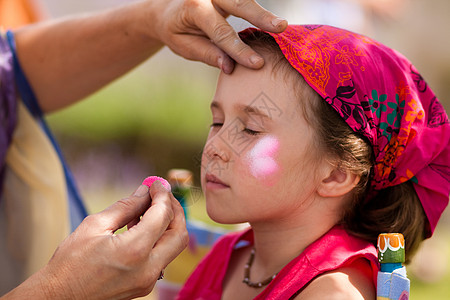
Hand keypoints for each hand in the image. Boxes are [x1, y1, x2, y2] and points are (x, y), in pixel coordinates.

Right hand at [4, 182, 187, 298]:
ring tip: (150, 208)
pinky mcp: (145, 285)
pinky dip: (159, 238)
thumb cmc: (70, 264)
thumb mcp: (94, 226)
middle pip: (179, 233)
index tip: (156, 184)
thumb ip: (125, 207)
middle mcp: (148, 268)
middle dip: (174, 209)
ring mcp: (149, 281)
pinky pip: (162, 257)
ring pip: (174, 246)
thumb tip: (144, 191)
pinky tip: (143, 226)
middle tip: (161, 195)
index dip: (162, 194)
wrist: (59, 298)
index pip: (163, 215)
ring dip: (168, 224)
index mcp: (134, 251)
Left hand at [152, 0, 287, 72]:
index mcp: (194, 8)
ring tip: (282, 26)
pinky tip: (271, 20)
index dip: (239, 49)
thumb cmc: (176, 31)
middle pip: (238, 3)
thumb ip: (207, 54)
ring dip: (263, 12)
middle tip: (281, 27)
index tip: (257, 64)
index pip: (221, 31)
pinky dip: (256, 8)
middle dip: (261, 16)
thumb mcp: (184, 46)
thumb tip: (230, 66)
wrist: (166, 8)